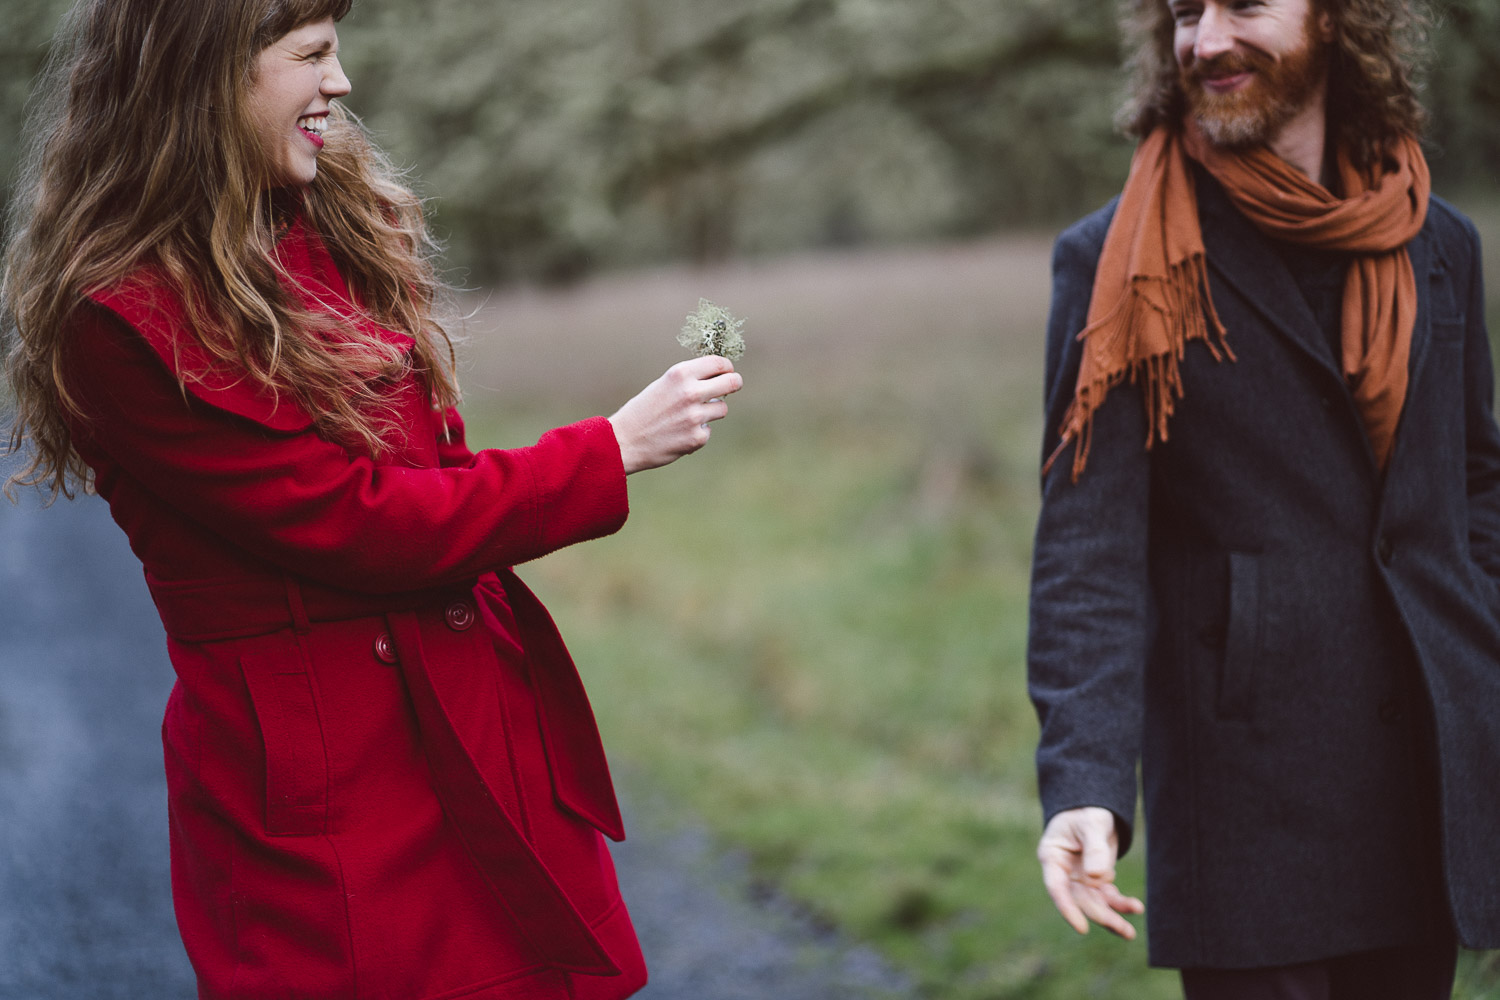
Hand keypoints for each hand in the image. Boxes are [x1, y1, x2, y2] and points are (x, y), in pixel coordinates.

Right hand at [608, 356, 743, 473]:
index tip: (728, 371)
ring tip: (689, 416)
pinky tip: (679, 433)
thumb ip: (689, 379)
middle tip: (734, 385)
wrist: (624, 441)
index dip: (727, 367)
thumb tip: (719, 376)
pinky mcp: (697, 438)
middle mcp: (690, 392)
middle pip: (732, 382)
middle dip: (735, 383)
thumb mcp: (663, 385)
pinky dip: (698, 432)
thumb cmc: (643, 411)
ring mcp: (695, 416)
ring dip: (712, 411)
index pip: (719, 363)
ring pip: (722, 408)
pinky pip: (708, 430)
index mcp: (680, 374)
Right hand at [1038, 806, 1143, 939]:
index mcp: (1052, 856)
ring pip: (1094, 903)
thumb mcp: (1092, 823)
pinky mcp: (1094, 880)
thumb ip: (1095, 847)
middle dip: (1102, 916)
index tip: (1082, 928)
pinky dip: (1120, 903)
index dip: (1068, 909)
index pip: (1057, 887)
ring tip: (1130, 933)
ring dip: (1112, 916)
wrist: (1094, 808)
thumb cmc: (1087, 810)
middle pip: (1080, 900)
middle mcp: (1063, 872)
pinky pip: (1106, 896)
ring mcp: (1079, 877)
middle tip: (1125, 930)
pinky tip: (1135, 907)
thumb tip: (1099, 877)